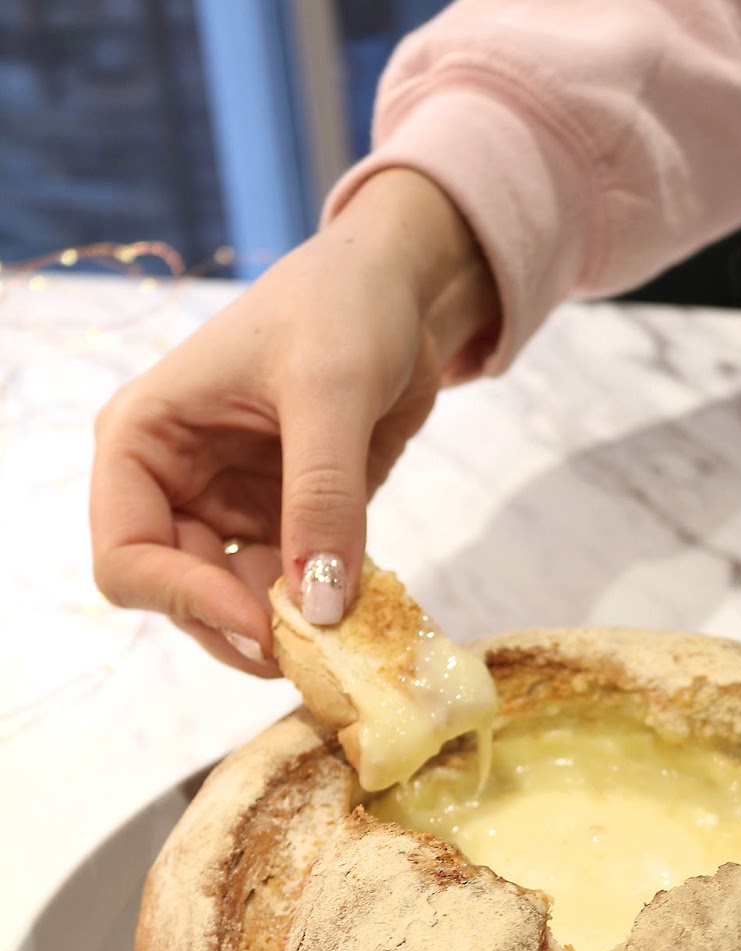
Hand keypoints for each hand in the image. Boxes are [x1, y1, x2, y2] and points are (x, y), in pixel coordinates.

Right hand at [90, 169, 499, 673]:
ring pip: (235, 610)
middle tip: (315, 654)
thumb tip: (319, 609)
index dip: (184, 601)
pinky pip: (289, 594)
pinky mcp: (282, 527)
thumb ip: (322, 498)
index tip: (261, 624)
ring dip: (286, 632)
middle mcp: (174, 486)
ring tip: (345, 641)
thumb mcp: (332, 392)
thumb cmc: (342, 307)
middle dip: (242, 630)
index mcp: (144, 441)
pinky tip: (361, 616)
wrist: (398, 290)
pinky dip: (321, 614)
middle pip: (181, 598)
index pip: (126, 555)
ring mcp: (228, 512)